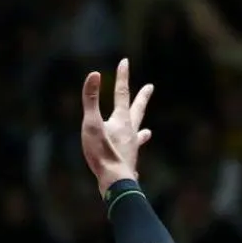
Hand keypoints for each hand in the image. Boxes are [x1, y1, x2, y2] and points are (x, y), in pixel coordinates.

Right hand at [80, 58, 154, 192]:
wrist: (115, 180)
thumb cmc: (101, 152)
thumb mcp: (91, 124)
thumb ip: (90, 100)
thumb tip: (94, 74)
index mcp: (121, 121)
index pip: (121, 94)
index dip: (122, 77)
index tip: (125, 62)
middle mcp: (131, 131)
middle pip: (137, 111)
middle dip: (142, 98)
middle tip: (150, 87)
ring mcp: (132, 147)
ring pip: (139, 134)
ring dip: (142, 130)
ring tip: (148, 131)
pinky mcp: (129, 161)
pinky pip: (133, 153)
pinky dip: (134, 153)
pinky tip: (134, 159)